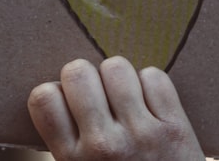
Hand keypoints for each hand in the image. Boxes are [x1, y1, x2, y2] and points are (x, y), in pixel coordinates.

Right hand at [28, 56, 204, 160]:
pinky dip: (150, 85)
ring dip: (119, 78)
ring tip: (124, 98)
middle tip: (97, 95)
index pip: (44, 98)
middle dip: (86, 76)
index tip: (67, 101)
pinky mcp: (174, 127)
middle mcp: (103, 145)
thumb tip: (59, 91)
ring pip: (116, 67)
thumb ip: (67, 141)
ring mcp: (141, 134)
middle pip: (78, 72)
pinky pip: (153, 77)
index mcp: (73, 160)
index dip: (56, 92)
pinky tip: (149, 104)